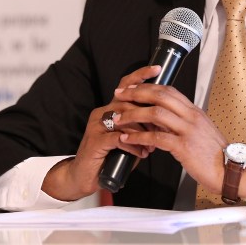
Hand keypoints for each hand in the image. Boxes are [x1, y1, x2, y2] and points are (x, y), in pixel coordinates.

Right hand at [40, 65, 161, 200]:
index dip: (140, 76)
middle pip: (128, 102)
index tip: (157, 69)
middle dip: (148, 114)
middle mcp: (101, 113)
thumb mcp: (127, 140)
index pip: (125, 86)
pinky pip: (119, 138)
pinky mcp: (95, 141)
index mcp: (109, 109)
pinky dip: (134, 145)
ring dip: (142, 131)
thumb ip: (140, 128)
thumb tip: (162, 123)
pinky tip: (142, 153)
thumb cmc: (108, 158)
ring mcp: (96, 126)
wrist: (83, 177)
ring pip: (124, 118)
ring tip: (153, 143)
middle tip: (162, 126)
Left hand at [113, 82, 229, 195]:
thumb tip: (164, 117)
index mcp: (194, 111)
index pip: (168, 90)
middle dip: (136, 94)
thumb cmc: (214, 154)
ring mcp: (188, 130)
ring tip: (118, 118)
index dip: (148, 87)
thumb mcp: (199, 131)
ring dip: (133, 114)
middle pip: (160, 95)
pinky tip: (128, 139)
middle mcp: (191, 116)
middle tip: (119, 96)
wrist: (229, 171)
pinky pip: (156, 137)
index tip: (132, 88)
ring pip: (155, 113)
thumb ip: (183, 122)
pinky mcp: (184, 146)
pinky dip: (139, 136)